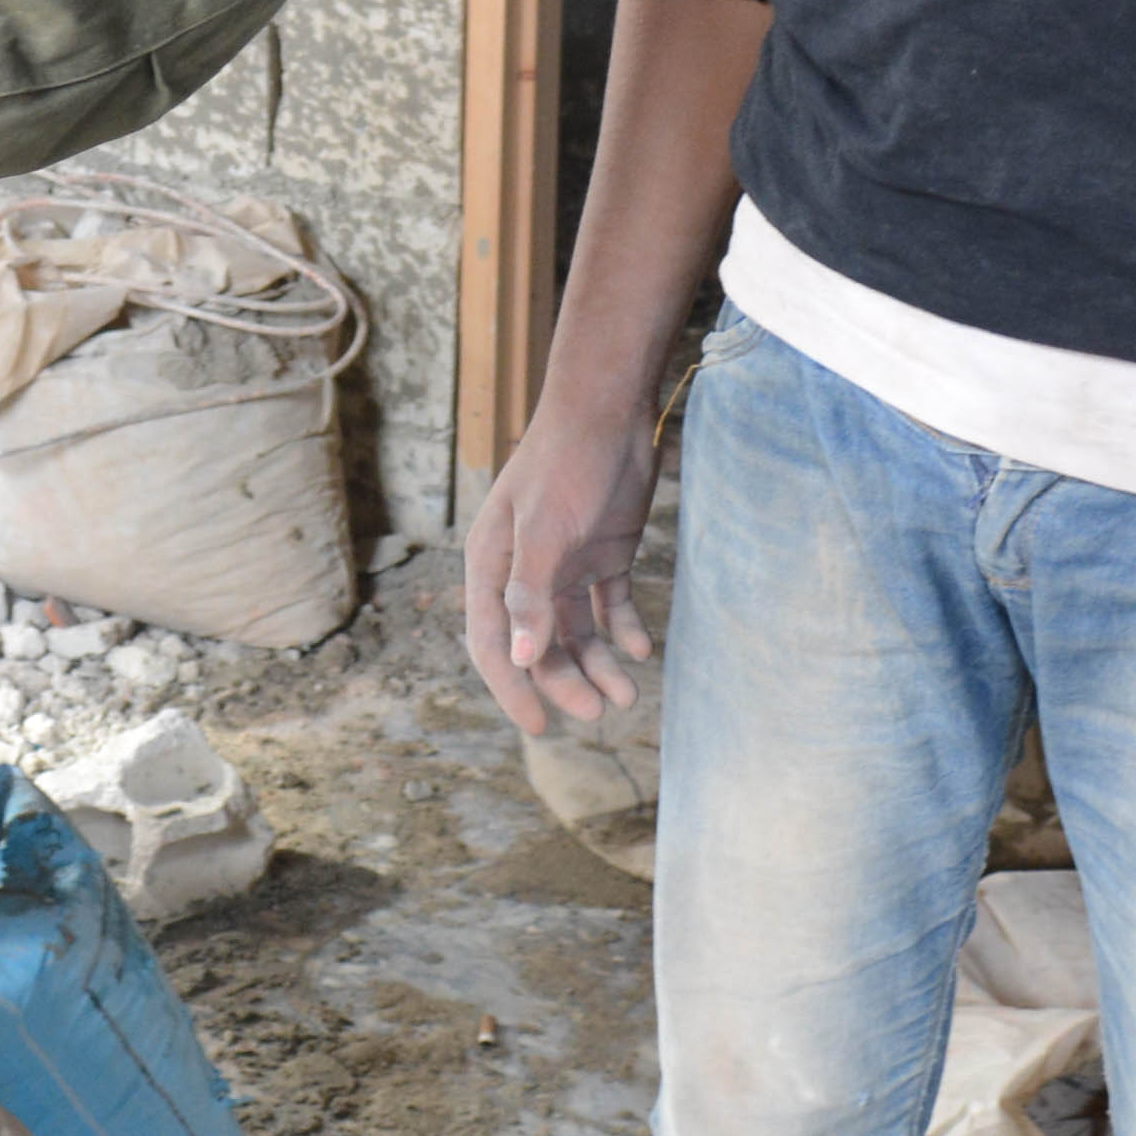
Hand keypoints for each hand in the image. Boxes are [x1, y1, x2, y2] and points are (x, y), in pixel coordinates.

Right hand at [464, 385, 661, 735]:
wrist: (609, 410)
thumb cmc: (566, 464)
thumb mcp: (545, 531)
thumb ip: (530, 595)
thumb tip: (520, 660)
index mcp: (493, 565)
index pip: (494, 643)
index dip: (513, 688)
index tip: (539, 726)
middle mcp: (524, 570)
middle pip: (539, 644)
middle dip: (566, 680)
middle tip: (600, 710)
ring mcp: (564, 562)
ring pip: (576, 631)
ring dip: (598, 664)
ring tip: (627, 694)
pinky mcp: (602, 552)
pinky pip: (609, 605)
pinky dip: (623, 630)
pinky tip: (642, 650)